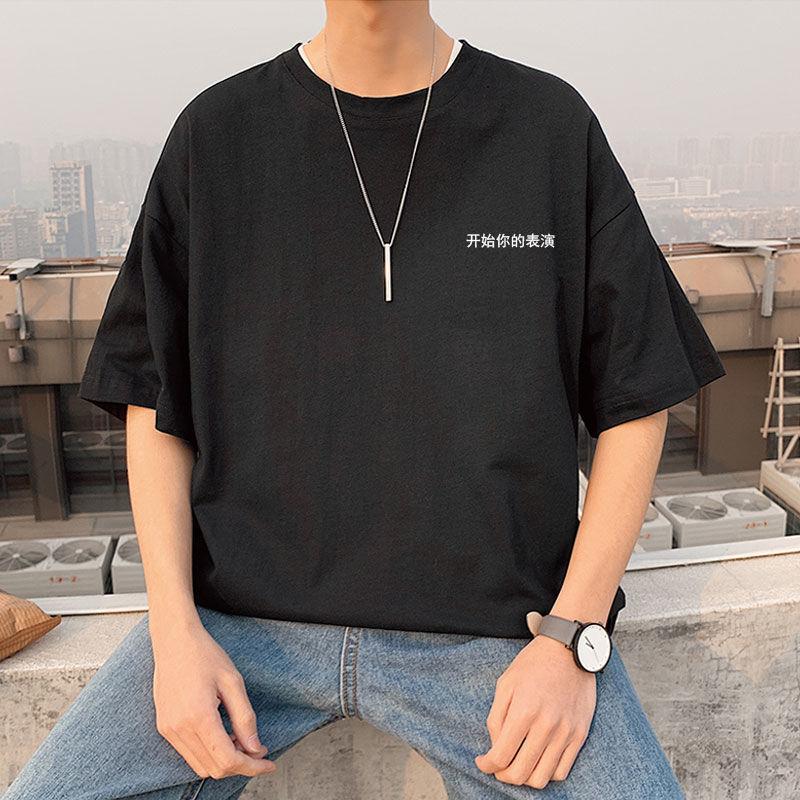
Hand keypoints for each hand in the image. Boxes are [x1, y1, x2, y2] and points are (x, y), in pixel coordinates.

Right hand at [150, 614, 275, 779]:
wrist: (173, 640)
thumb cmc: (205, 655)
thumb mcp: (233, 681)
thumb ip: (245, 718)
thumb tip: (255, 748)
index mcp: (199, 717)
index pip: (227, 760)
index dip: (252, 766)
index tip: (269, 762)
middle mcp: (179, 729)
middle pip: (214, 769)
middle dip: (240, 765)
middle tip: (258, 748)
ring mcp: (169, 730)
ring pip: (200, 766)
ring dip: (224, 761)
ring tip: (240, 739)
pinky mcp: (164, 727)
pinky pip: (189, 754)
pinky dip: (209, 753)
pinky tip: (222, 734)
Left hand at [475, 634, 594, 788]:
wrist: (568, 650)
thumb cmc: (533, 664)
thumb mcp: (505, 684)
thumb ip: (496, 718)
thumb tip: (495, 747)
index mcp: (523, 712)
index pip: (501, 756)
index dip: (487, 765)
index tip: (483, 762)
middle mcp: (546, 726)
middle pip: (520, 773)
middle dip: (503, 776)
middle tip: (498, 767)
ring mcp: (565, 733)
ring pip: (542, 778)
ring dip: (525, 778)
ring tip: (517, 764)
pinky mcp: (580, 735)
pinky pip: (562, 771)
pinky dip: (547, 773)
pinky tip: (538, 760)